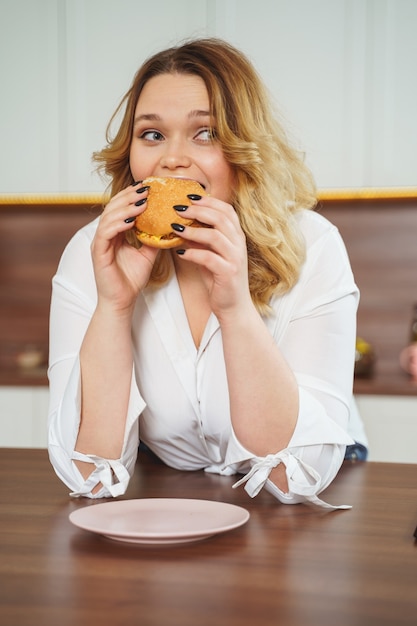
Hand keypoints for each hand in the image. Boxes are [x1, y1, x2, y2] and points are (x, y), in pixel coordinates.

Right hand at [91, 184, 158, 311]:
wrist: (123, 301)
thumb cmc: (132, 279)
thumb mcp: (148, 254)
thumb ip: (154, 238)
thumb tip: (169, 224)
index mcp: (115, 232)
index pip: (121, 208)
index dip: (132, 196)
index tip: (148, 187)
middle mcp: (105, 234)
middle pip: (114, 207)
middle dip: (130, 196)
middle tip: (146, 188)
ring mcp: (100, 242)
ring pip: (109, 217)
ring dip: (126, 207)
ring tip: (142, 201)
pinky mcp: (98, 252)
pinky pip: (106, 233)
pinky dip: (118, 224)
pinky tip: (132, 219)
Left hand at [173, 195, 252, 319]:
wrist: (233, 306)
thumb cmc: (220, 279)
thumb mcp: (211, 255)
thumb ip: (201, 240)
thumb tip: (183, 225)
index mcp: (236, 236)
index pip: (226, 210)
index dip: (209, 201)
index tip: (189, 197)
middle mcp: (238, 244)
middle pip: (221, 218)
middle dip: (198, 211)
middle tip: (177, 209)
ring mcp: (235, 258)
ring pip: (215, 236)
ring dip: (192, 231)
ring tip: (175, 228)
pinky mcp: (228, 272)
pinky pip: (209, 258)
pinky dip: (193, 253)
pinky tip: (180, 253)